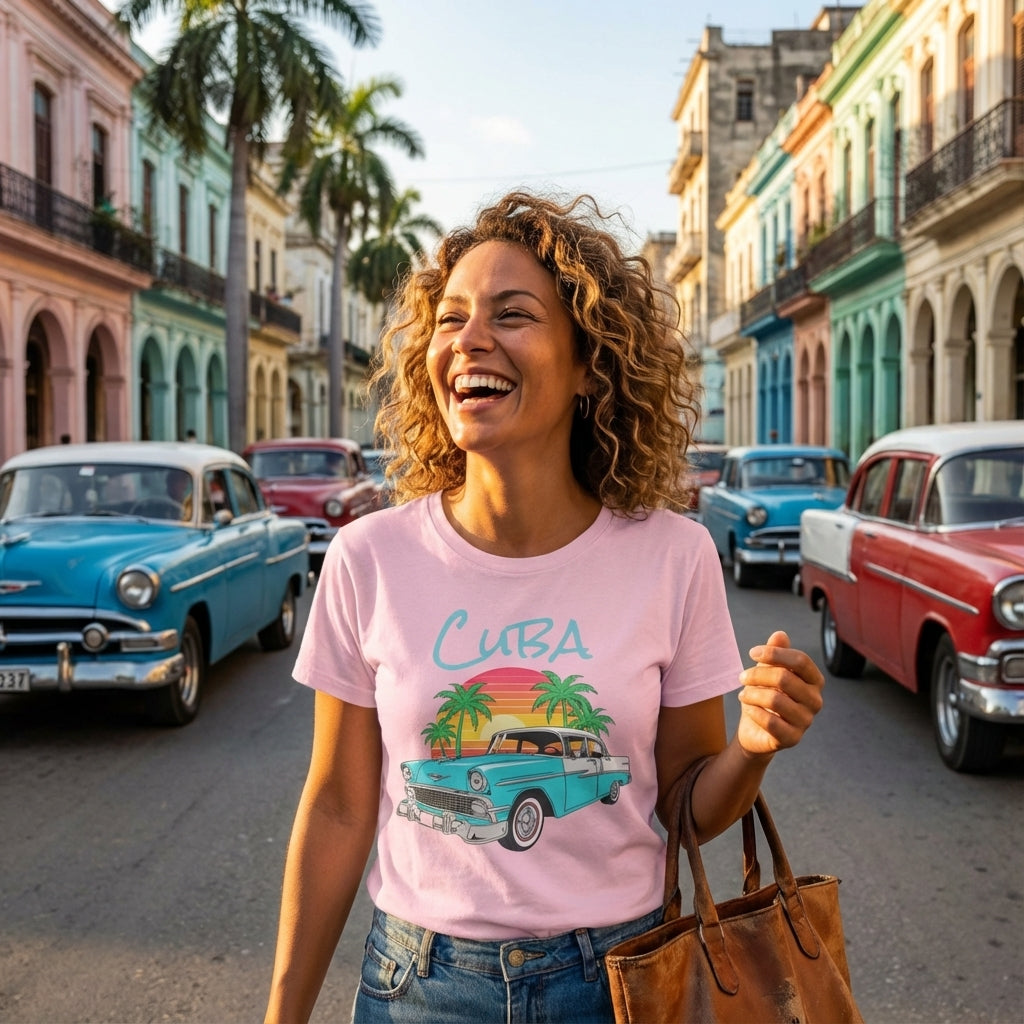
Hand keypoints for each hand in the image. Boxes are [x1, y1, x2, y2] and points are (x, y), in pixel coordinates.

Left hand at [735, 630, 823, 756]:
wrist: (755, 730)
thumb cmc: (764, 695)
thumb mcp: (767, 671)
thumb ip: (775, 653)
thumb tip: (780, 634)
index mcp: (814, 681)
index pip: (801, 660)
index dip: (775, 653)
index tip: (751, 653)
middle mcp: (815, 701)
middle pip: (785, 678)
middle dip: (757, 674)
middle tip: (742, 677)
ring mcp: (806, 721)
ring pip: (775, 699)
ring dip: (752, 693)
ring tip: (743, 693)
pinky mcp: (793, 739)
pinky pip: (771, 722)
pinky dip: (754, 711)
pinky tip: (747, 708)